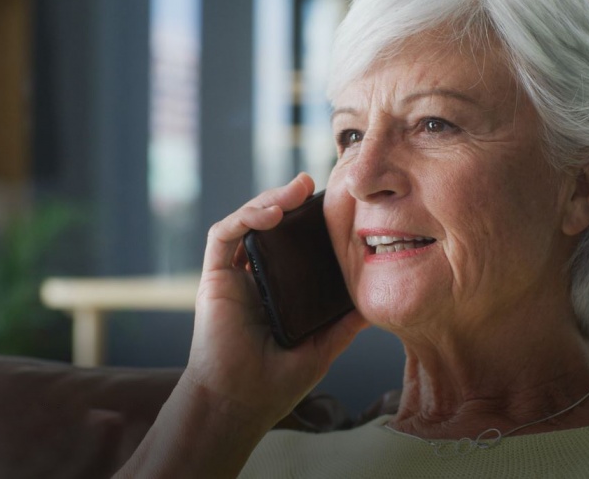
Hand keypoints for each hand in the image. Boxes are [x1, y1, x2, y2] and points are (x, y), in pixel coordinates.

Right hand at [184, 173, 367, 427]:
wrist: (240, 404)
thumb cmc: (277, 382)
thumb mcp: (322, 347)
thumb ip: (344, 324)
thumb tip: (374, 305)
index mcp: (278, 289)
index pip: (291, 243)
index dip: (307, 220)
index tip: (333, 204)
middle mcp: (254, 277)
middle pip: (269, 225)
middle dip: (288, 200)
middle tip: (312, 184)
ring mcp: (234, 275)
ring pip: (247, 221)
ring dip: (269, 200)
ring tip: (297, 189)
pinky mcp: (214, 277)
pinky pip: (224, 235)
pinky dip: (245, 217)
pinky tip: (271, 212)